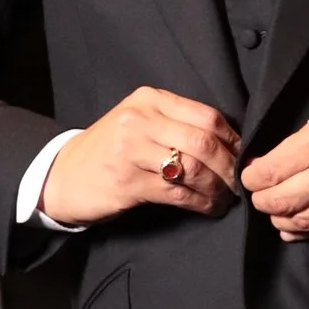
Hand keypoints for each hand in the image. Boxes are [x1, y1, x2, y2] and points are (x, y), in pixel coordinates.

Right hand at [41, 87, 238, 223]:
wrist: (63, 175)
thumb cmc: (110, 150)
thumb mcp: (140, 123)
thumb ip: (177, 123)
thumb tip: (231, 142)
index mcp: (149, 100)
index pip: (207, 115)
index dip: (233, 140)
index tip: (244, 158)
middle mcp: (140, 120)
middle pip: (204, 142)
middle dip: (230, 167)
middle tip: (240, 183)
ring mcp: (131, 150)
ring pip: (193, 168)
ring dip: (217, 188)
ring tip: (226, 198)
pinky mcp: (127, 182)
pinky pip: (177, 193)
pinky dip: (200, 203)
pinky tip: (208, 208)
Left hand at [241, 78, 308, 240]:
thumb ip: (308, 138)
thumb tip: (282, 159)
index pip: (269, 172)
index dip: (252, 176)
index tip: (250, 174)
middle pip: (279, 202)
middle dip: (261, 200)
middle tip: (258, 195)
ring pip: (301, 222)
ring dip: (281, 219)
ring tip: (275, 211)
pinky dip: (307, 231)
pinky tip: (296, 227)